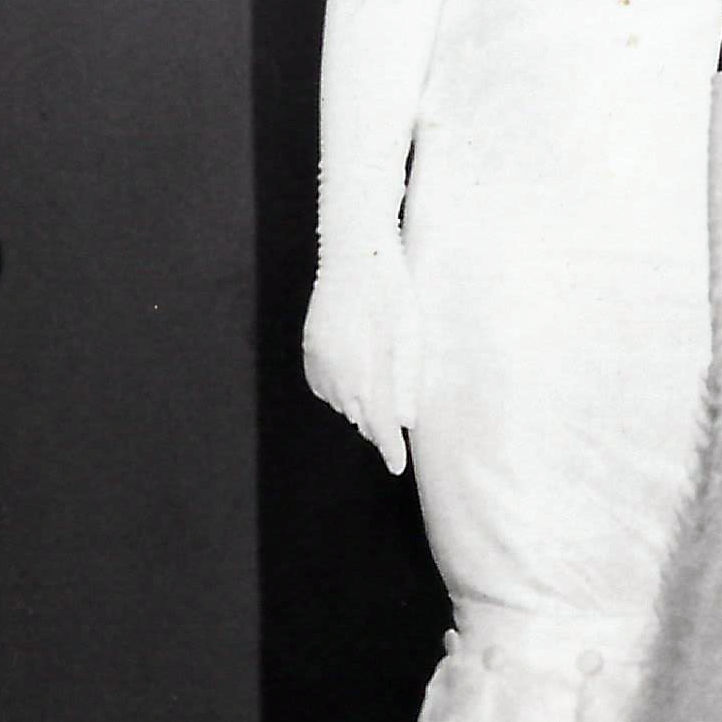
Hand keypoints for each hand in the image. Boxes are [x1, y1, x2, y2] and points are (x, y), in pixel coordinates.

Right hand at [301, 242, 408, 473]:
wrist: (355, 254)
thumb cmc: (393, 291)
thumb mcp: (411, 334)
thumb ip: (406, 379)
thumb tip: (405, 420)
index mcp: (365, 362)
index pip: (376, 417)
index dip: (387, 445)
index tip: (396, 467)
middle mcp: (335, 364)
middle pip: (357, 412)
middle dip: (376, 426)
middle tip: (393, 438)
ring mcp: (318, 355)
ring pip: (338, 399)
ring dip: (358, 406)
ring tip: (377, 407)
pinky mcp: (311, 345)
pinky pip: (322, 382)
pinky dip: (339, 389)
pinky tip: (354, 383)